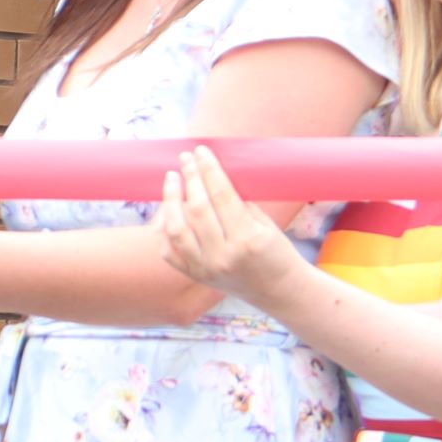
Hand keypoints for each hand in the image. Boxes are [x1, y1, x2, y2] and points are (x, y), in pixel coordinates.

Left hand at [155, 146, 296, 303]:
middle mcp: (223, 256)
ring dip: (170, 200)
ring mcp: (206, 269)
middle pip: (197, 208)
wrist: (277, 290)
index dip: (209, 169)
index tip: (201, 151)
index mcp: (247, 239)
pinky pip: (169, 251)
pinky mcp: (195, 276)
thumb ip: (237, 203)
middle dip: (190, 178)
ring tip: (172, 179)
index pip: (221, 195)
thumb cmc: (276, 251)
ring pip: (176, 229)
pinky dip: (164, 229)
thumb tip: (208, 175)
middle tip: (185, 159)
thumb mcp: (264, 224)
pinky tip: (167, 210)